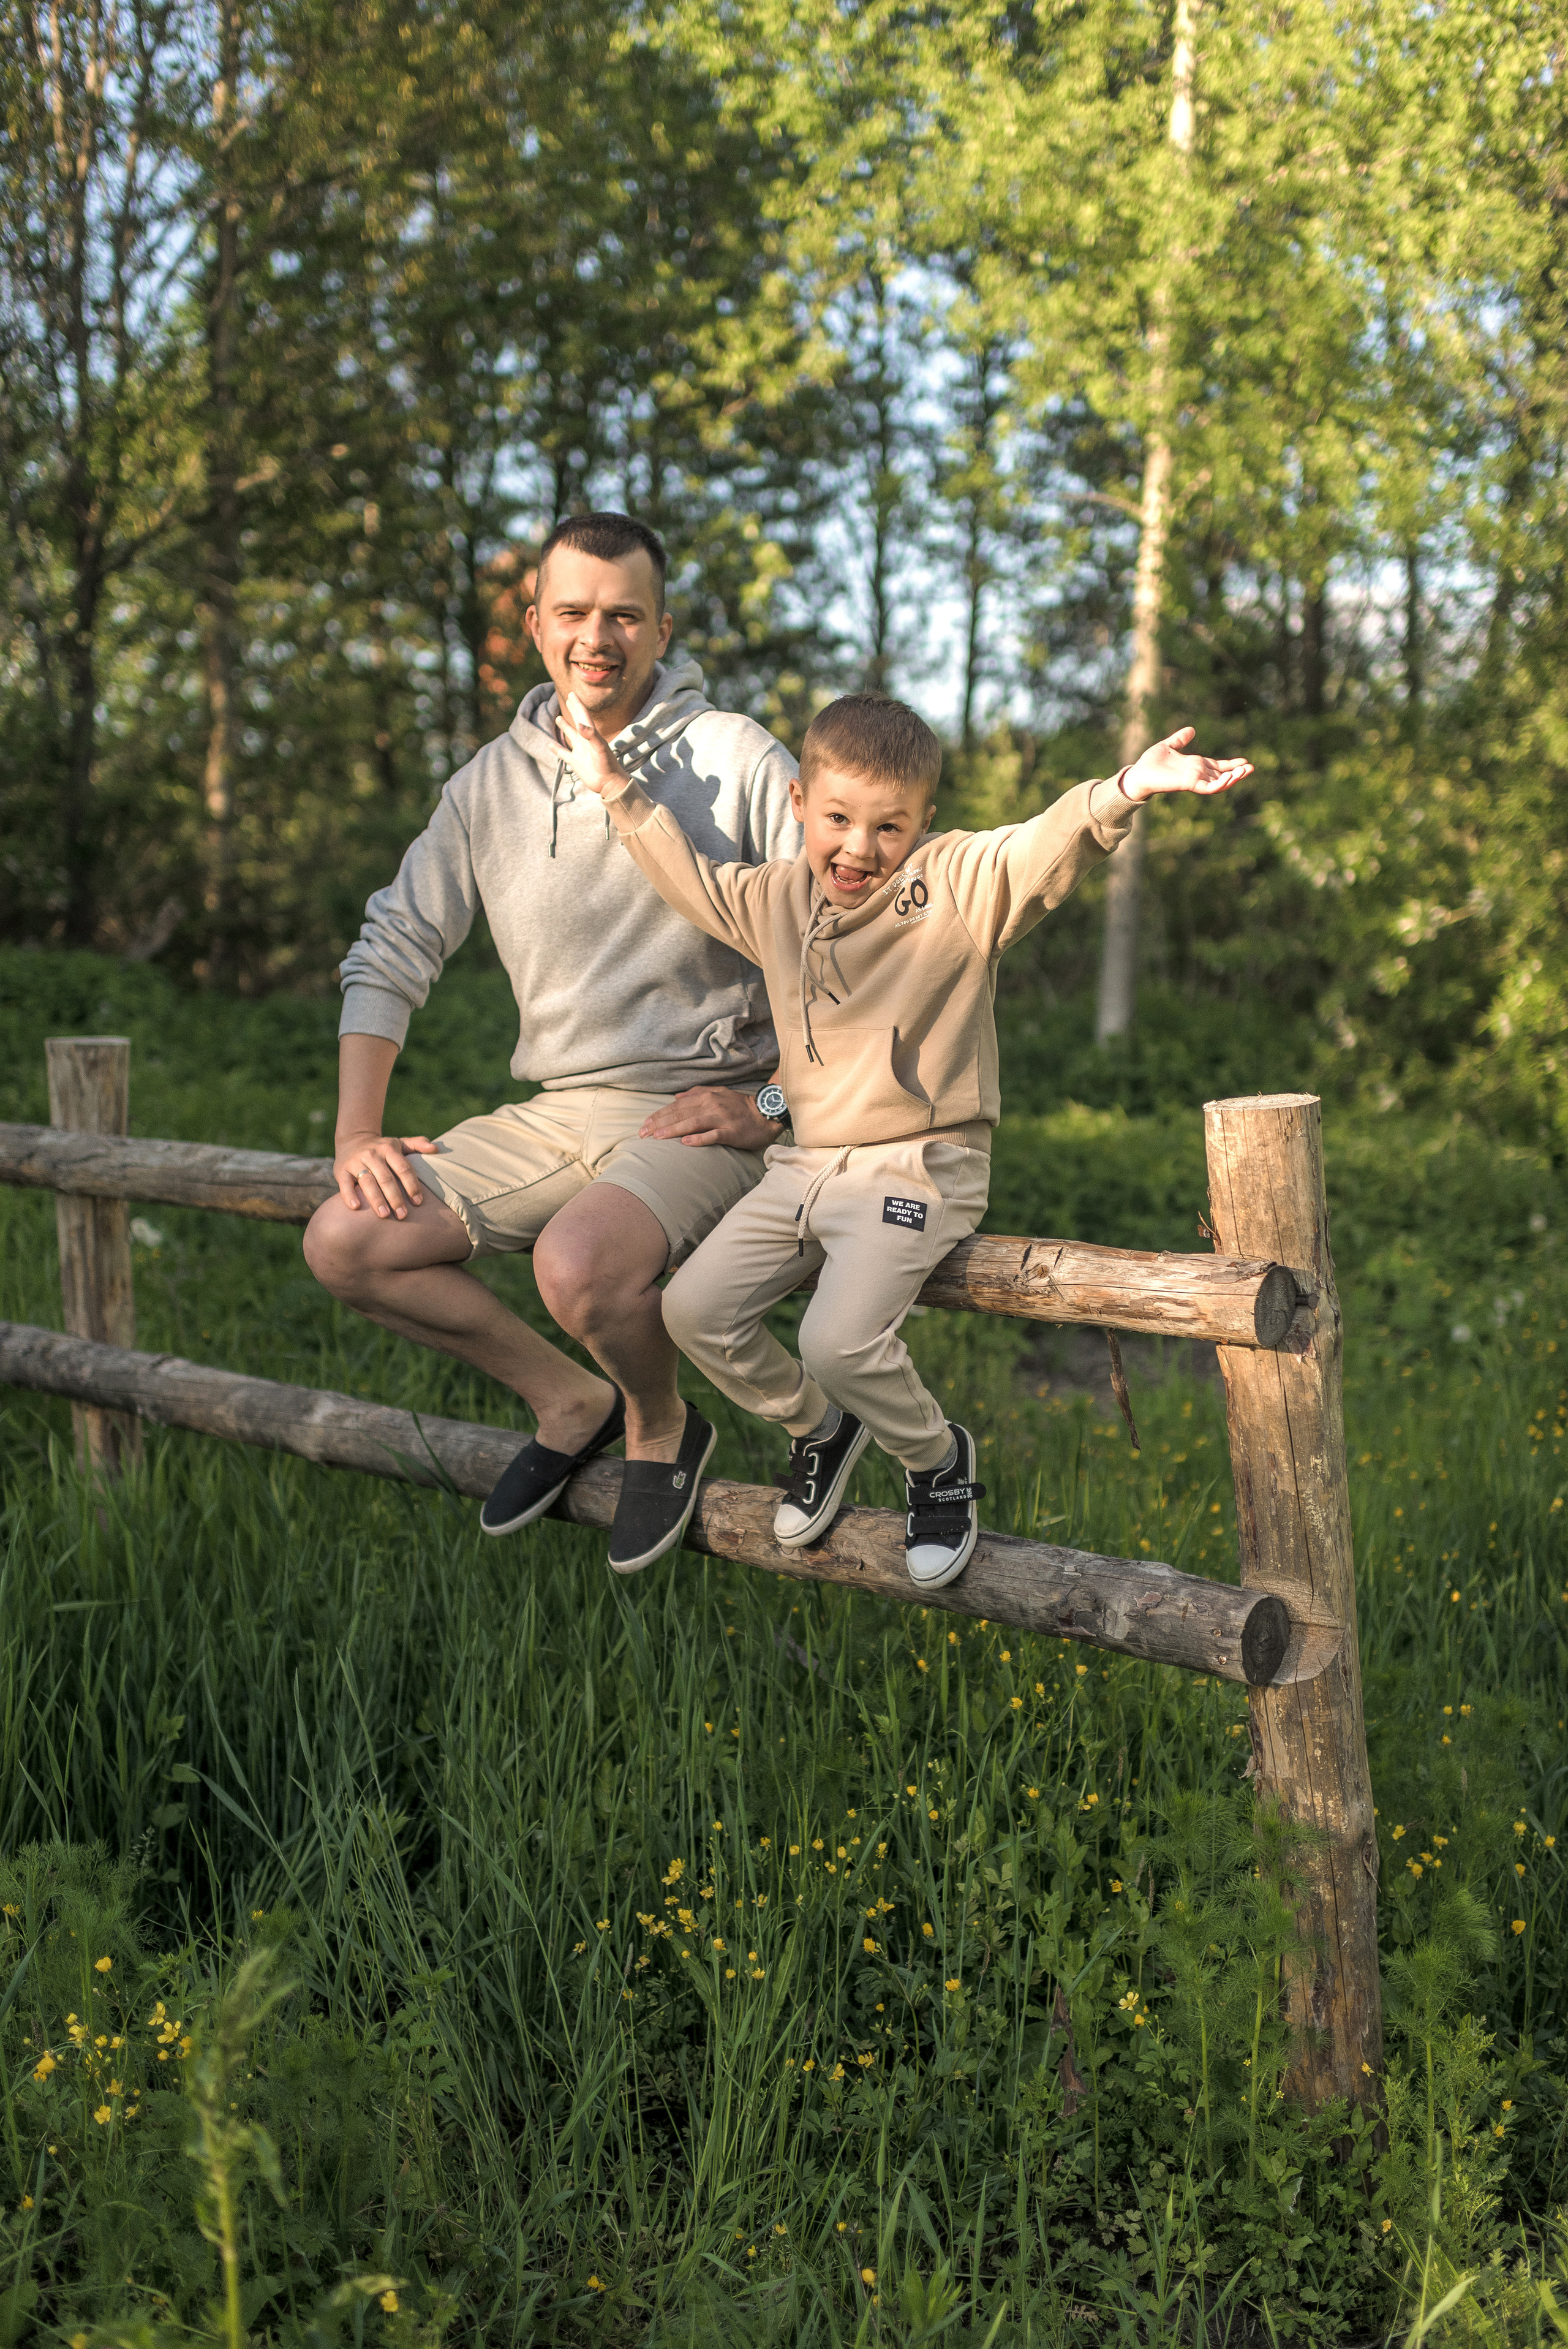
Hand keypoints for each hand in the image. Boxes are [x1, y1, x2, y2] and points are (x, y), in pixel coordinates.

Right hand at [334, 1127, 437, 1217]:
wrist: (352, 1140)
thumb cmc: (382, 1148)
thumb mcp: (399, 1143)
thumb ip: (417, 1144)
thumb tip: (435, 1149)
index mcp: (389, 1149)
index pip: (403, 1168)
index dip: (411, 1185)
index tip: (418, 1202)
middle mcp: (372, 1155)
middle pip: (386, 1178)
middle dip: (395, 1198)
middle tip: (403, 1215)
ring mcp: (356, 1162)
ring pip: (367, 1182)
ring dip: (376, 1200)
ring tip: (385, 1216)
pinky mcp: (341, 1171)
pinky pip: (345, 1184)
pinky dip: (349, 1195)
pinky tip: (356, 1208)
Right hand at [555, 690, 626, 796]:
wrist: (609, 783)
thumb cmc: (607, 765)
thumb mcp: (600, 748)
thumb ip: (591, 735)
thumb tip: (579, 724)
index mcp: (592, 735)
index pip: (583, 716)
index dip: (578, 704)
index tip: (572, 694)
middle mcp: (585, 740)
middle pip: (577, 721)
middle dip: (573, 709)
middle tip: (569, 698)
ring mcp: (580, 751)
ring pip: (570, 735)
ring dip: (565, 727)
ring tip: (558, 718)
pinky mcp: (575, 762)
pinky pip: (563, 753)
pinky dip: (557, 749)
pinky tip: (550, 745)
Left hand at [639, 1087, 781, 1150]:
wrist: (765, 1114)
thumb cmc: (740, 1106)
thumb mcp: (718, 1093)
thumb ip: (697, 1093)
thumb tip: (676, 1097)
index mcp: (706, 1097)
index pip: (677, 1106)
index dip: (659, 1115)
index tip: (644, 1125)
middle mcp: (712, 1105)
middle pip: (681, 1114)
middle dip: (660, 1124)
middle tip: (643, 1134)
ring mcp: (722, 1118)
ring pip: (693, 1123)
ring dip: (674, 1130)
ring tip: (658, 1138)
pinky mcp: (732, 1132)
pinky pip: (713, 1135)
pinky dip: (699, 1139)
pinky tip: (686, 1143)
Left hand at [1122, 726, 1252, 803]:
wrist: (1138, 773)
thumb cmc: (1150, 763)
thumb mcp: (1168, 746)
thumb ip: (1180, 740)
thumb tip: (1191, 729)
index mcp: (1194, 766)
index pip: (1217, 766)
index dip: (1230, 764)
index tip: (1245, 761)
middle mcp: (1197, 774)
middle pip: (1222, 775)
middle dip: (1237, 772)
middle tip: (1252, 768)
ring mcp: (1194, 780)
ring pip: (1218, 782)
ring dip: (1233, 778)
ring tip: (1245, 771)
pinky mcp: (1189, 784)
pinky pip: (1208, 788)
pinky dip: (1220, 784)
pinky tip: (1230, 778)